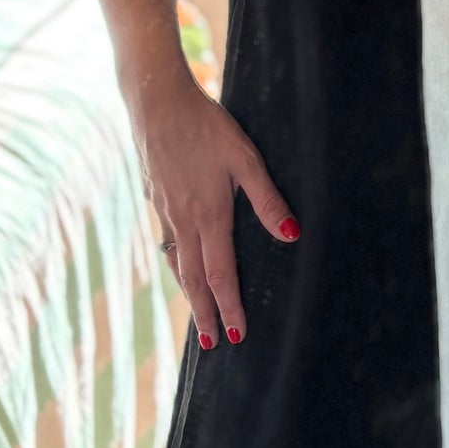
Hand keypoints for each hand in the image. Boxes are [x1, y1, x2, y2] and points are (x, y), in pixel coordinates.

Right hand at [132, 77, 298, 349]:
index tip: (235, 334)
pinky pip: (167, 242)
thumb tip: (291, 236)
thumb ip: (267, 200)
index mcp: (209, 215)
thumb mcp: (246, 159)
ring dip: (188, 293)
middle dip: (205, 313)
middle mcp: (184, 220)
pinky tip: (179, 264)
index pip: (220, 274)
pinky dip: (176, 264)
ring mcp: (166, 210)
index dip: (229, 305)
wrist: (157, 103)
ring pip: (178, 262)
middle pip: (194, 278)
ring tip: (197, 315)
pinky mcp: (157, 198)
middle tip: (211, 344)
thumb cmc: (206, 126)